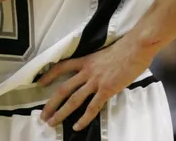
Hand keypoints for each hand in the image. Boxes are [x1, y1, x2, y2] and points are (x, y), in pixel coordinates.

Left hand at [38, 34, 155, 130]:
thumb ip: (96, 64)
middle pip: (63, 88)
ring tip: (52, 123)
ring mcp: (96, 81)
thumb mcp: (103, 53)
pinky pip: (92, 107)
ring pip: (74, 99)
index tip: (40, 83)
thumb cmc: (124, 49)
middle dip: (51, 103)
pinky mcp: (107, 89)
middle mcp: (87, 71)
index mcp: (85, 60)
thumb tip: (95, 71)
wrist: (135, 48)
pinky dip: (84, 118)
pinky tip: (77, 126)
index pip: (61, 66)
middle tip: (43, 115)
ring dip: (61, 113)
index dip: (49, 75)